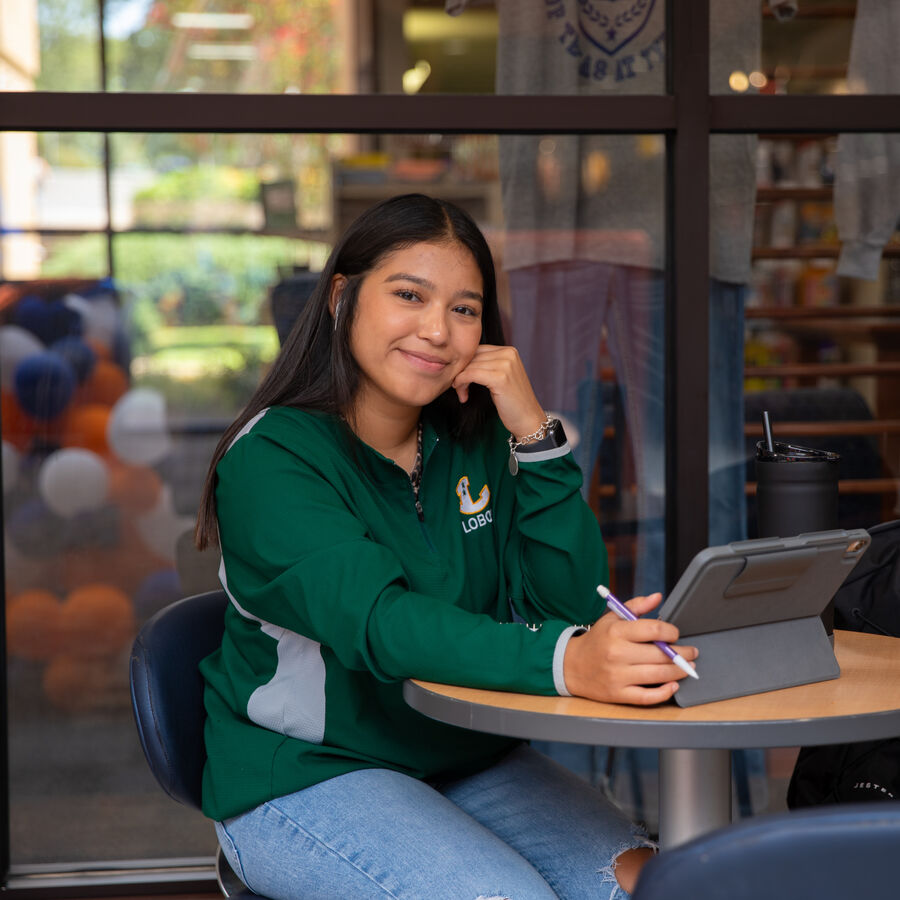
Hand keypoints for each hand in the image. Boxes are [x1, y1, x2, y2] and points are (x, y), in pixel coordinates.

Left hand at [452, 345, 545, 439]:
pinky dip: (462, 382)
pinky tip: (463, 394)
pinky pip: (471, 374)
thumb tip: (462, 362)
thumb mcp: (501, 376)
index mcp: (509, 351)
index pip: (476, 349)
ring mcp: (505, 365)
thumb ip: (487, 365)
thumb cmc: (513, 401)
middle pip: (472, 356)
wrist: (528, 419)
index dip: (464, 363)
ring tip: (461, 393)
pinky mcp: (500, 378)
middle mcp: (508, 354)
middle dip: (460, 372)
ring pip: (469, 366)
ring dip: (460, 380)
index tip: (459, 378)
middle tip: (458, 388)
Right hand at [562, 593, 698, 705]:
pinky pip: (647, 696)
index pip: (653, 629)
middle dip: (683, 653)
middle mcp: (617, 653)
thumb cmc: (597, 640)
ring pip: (658, 675)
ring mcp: (618, 675)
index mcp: (616, 631)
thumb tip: (657, 597)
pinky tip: (673, 685)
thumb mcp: (611, 618)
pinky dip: (664, 692)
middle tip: (691, 652)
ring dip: (679, 671)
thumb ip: (635, 606)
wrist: (571, 665)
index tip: (675, 634)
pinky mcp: (618, 694)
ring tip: (688, 667)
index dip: (671, 631)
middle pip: (660, 654)